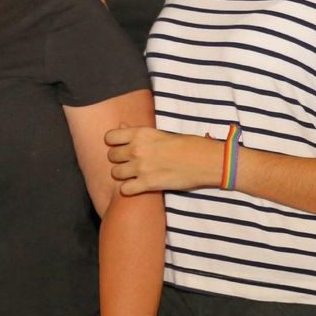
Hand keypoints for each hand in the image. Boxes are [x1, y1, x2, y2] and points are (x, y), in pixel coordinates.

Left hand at [106, 126, 223, 195]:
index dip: (113, 143)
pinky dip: (129, 189)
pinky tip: (137, 186)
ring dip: (123, 175)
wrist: (205, 161)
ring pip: (115, 173)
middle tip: (130, 162)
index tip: (121, 147)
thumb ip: (138, 133)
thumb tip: (121, 126)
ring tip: (134, 175)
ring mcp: (141, 167)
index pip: (109, 137)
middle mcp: (137, 149)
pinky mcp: (148, 184)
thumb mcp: (160, 133)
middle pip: (111, 156)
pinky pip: (124, 189)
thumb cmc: (187, 145)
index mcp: (140, 133)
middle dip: (119, 160)